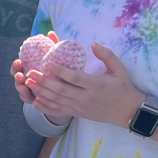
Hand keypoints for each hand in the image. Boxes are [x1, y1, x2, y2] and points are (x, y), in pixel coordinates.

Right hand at [12, 30, 59, 105]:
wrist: (70, 88)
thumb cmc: (59, 70)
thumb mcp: (56, 58)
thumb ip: (52, 46)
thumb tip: (50, 32)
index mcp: (29, 70)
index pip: (18, 68)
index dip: (16, 66)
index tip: (19, 61)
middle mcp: (28, 82)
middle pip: (18, 80)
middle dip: (17, 77)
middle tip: (19, 75)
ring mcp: (32, 92)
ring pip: (23, 92)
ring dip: (21, 90)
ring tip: (23, 87)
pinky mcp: (38, 102)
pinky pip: (32, 102)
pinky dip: (31, 100)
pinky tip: (33, 98)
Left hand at [28, 42, 143, 128]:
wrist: (129, 112)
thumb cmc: (124, 88)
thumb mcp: (119, 69)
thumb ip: (107, 55)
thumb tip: (94, 43)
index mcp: (96, 85)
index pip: (74, 78)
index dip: (59, 71)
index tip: (46, 63)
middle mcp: (86, 97)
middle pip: (61, 90)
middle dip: (44, 81)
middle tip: (30, 73)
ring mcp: (81, 107)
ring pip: (57, 100)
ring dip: (41, 92)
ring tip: (28, 83)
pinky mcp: (78, 114)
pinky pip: (60, 111)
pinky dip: (47, 107)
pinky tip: (36, 101)